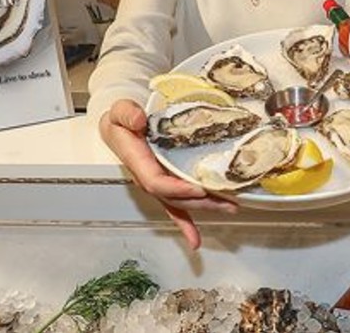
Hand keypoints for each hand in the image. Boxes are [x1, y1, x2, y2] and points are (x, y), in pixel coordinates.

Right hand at [98, 99, 236, 247]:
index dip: (177, 189)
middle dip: (200, 203)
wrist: (123, 126)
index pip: (156, 181)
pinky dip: (186, 224)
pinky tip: (195, 240)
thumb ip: (126, 112)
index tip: (199, 189)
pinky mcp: (167, 184)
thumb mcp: (120, 110)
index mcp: (137, 161)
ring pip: (181, 203)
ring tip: (229, 208)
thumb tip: (138, 120)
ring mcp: (158, 183)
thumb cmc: (123, 119)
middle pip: (174, 198)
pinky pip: (176, 207)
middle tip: (225, 202)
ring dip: (205, 208)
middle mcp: (148, 177)